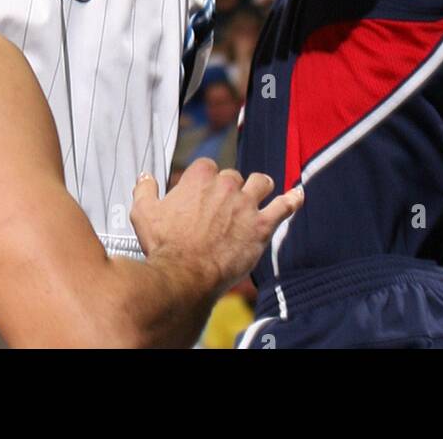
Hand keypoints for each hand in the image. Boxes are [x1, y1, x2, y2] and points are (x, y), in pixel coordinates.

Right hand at [131, 158, 301, 295]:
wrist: (185, 276)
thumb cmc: (164, 245)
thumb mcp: (144, 213)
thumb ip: (145, 189)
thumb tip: (146, 176)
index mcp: (200, 177)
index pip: (208, 167)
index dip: (205, 181)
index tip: (201, 195)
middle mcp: (226, 184)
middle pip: (233, 176)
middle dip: (229, 189)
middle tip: (222, 209)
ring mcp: (246, 204)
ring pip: (261, 182)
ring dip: (260, 187)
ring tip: (258, 195)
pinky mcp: (261, 227)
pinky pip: (284, 207)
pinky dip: (292, 200)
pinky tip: (298, 196)